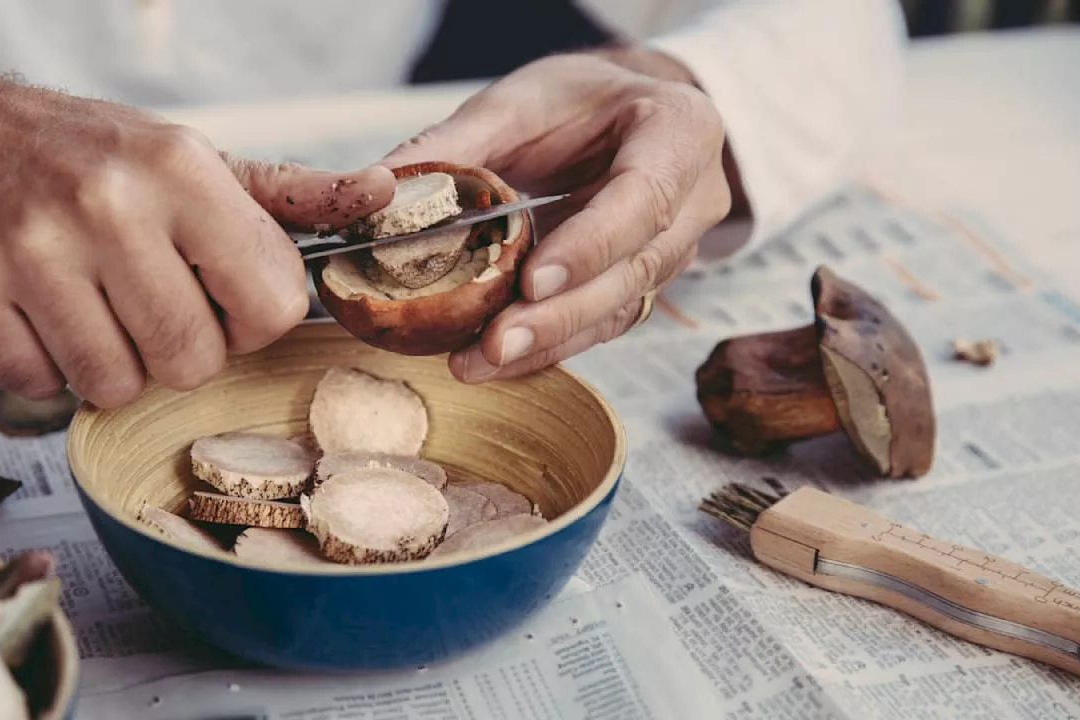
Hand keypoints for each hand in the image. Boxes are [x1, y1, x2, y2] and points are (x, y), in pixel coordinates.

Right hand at [0, 68, 395, 407]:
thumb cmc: (81, 155)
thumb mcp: (193, 160)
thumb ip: (290, 195)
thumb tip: (384, 192)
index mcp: (182, 172)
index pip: (270, 305)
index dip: (250, 323)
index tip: (220, 304)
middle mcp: (108, 205)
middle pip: (191, 360)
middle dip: (174, 351)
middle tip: (142, 305)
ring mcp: (30, 249)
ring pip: (114, 384)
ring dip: (107, 363)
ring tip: (86, 305)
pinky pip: (41, 386)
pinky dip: (42, 365)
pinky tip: (34, 311)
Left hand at [382, 49, 731, 381]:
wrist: (624, 113)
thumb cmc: (581, 99)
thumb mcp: (523, 98)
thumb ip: (462, 142)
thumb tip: (385, 190)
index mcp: (681, 132)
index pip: (642, 199)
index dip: (590, 246)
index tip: (533, 280)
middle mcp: (693, 199)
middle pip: (632, 271)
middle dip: (560, 316)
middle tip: (494, 345)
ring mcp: (674, 250)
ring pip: (618, 309)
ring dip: (549, 343)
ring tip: (477, 363)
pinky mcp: (641, 285)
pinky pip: (599, 324)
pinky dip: (546, 347)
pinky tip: (491, 363)